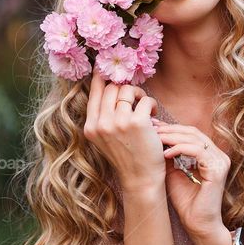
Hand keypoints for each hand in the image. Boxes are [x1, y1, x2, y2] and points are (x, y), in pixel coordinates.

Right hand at [82, 69, 164, 193]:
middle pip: (111, 88)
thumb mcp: (105, 137)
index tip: (104, 65)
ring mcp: (118, 122)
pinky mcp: (137, 122)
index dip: (100, 76)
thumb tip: (107, 84)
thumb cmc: (126, 155)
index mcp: (91, 126)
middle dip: (125, 88)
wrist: (140, 178)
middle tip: (135, 98)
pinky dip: (151, 104)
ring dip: (139, 95)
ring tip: (144, 107)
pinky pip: (145, 99)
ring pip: (128, 90)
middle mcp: (101, 123)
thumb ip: (103, 115)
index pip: (94, 92)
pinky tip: (153, 116)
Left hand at [152, 118, 230, 238]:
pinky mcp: (217, 170)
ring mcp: (220, 162)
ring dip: (173, 137)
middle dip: (170, 129)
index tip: (153, 127)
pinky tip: (165, 154)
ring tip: (156, 139)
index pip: (191, 133)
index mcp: (211, 155)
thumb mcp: (174, 173)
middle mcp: (219, 155)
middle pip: (193, 132)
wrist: (198, 225)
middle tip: (151, 129)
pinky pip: (198, 151)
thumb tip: (154, 137)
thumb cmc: (187, 203)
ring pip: (195, 139)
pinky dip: (180, 149)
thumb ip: (170, 156)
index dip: (172, 128)